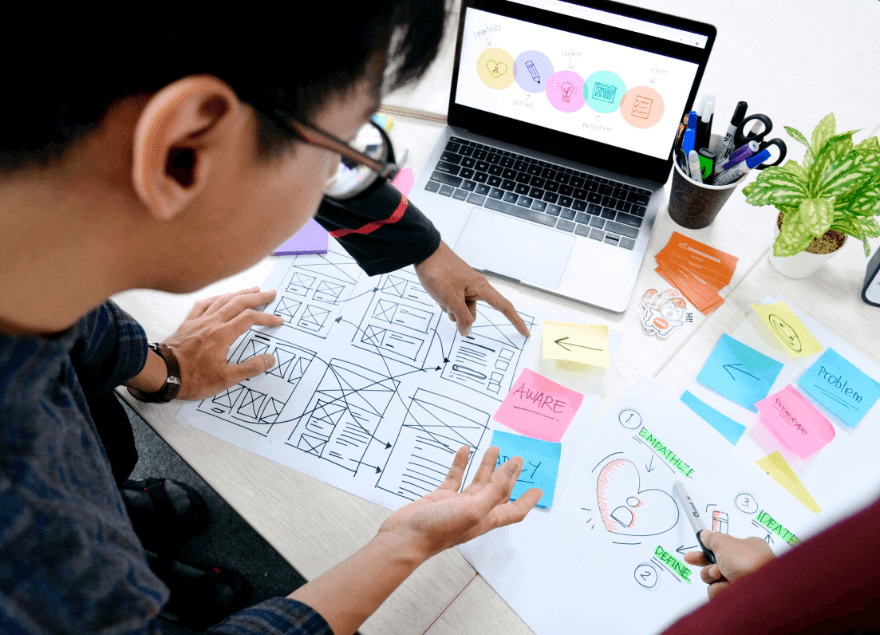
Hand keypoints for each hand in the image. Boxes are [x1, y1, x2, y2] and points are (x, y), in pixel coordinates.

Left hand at [163, 287, 283, 399]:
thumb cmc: (192, 378)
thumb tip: (270, 359)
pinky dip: (215, 298)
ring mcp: (199, 321)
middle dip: (257, 297)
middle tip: (271, 293)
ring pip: (222, 300)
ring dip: (239, 293)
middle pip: (238, 303)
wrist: (162, 373)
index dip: (266, 317)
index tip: (277, 321)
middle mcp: (212, 323)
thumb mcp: (225, 379)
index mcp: (223, 335)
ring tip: (252, 289)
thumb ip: (250, 368)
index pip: (250, 319)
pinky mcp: (188, 324)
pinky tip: (220, 297)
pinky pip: (203, 304)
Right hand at [378, 446, 541, 560]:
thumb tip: (512, 470)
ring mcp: (456, 504)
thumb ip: (495, 490)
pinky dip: (460, 463)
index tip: (538, 490)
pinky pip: (454, 477)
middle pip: (497, 491)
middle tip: (518, 459)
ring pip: (477, 481)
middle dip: (508, 475)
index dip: (527, 500)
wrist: (405, 538)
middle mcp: (474, 511)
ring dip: (486, 465)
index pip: (514, 510)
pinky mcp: (440, 497)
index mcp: (486, 518)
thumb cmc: (439, 530)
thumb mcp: (474, 510)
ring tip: (494, 449)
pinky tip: (464, 450)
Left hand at [415, 241, 529, 337]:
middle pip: (473, 312)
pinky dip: (444, 302)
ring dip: (449, 308)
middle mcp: (475, 287)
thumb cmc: (439, 271)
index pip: (504, 307)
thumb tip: (467, 331)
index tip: (525, 332)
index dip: (516, 321)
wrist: (424, 252)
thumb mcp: (450, 299)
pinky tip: (436, 293)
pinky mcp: (453, 285)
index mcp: (481, 288)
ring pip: (460, 308)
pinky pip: (452, 302)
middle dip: (460, 315)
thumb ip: (461, 317)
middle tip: (447, 304)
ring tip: (439, 295)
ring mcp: (463, 286)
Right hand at [684, 530, 775, 599]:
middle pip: (715, 565)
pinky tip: (729, 589)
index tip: (692, 552)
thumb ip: (712, 538)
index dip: (705, 550)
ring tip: (723, 576)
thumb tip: (705, 534)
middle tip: (695, 561)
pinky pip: (718, 593)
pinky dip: (720, 590)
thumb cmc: (748, 563)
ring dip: (713, 577)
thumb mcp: (725, 543)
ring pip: (714, 580)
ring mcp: (742, 583)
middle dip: (708, 566)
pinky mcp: (737, 598)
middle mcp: (745, 566)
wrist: (763, 592)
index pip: (721, 548)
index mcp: (747, 548)